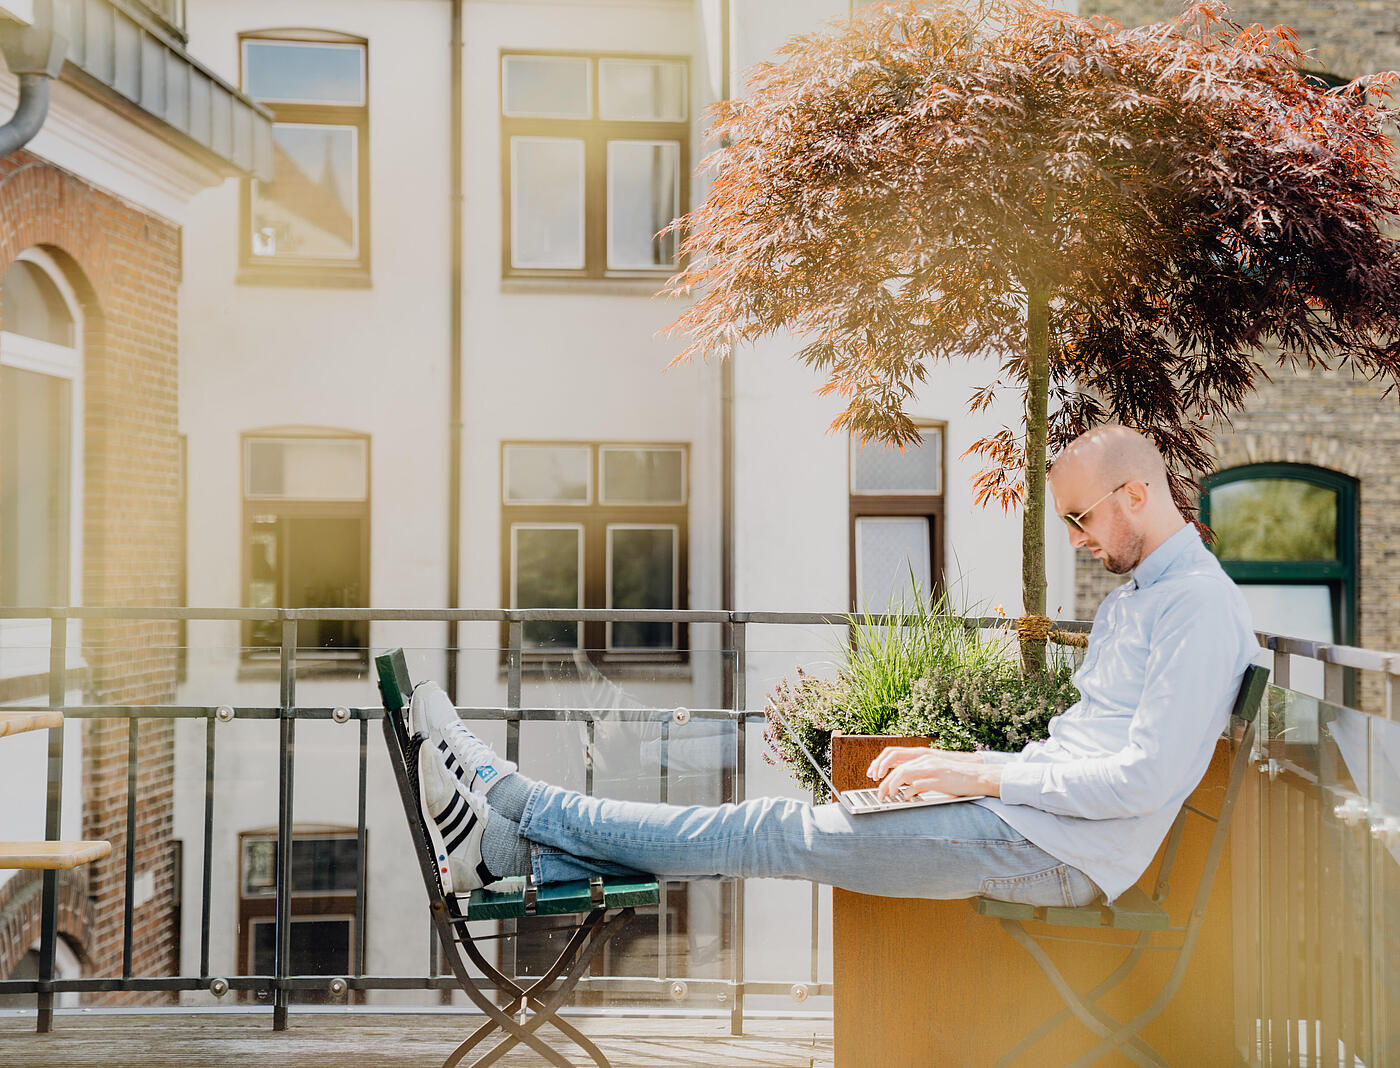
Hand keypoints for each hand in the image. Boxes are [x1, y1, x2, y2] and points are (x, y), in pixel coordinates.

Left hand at [874, 751, 1001, 801]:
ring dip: (893, 786)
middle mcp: (925, 760)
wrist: (978, 775)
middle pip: (897, 768)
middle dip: (884, 782)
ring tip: (890, 797)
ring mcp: (932, 769)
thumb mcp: (934, 773)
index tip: (874, 777)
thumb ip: (919, 777)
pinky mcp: (939, 779)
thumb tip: (905, 789)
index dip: (881, 765)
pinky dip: (909, 793)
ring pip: (903, 774)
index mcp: (922, 757)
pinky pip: (917, 785)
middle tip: (880, 795)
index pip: (894, 756)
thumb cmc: (956, 777)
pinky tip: (907, 799)